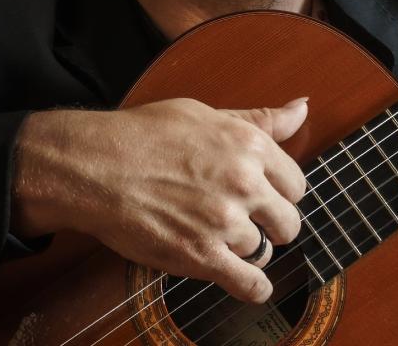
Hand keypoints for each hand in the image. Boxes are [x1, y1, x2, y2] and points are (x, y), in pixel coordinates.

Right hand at [12, 96, 308, 303]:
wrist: (95, 166)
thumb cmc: (144, 135)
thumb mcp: (208, 114)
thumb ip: (260, 119)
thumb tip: (302, 108)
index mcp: (250, 146)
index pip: (295, 184)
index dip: (280, 194)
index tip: (266, 198)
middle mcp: (245, 183)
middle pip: (288, 221)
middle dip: (273, 225)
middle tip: (251, 223)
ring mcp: (225, 222)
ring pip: (263, 250)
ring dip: (248, 250)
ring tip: (223, 240)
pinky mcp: (201, 255)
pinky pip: (249, 283)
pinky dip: (254, 288)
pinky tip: (252, 285)